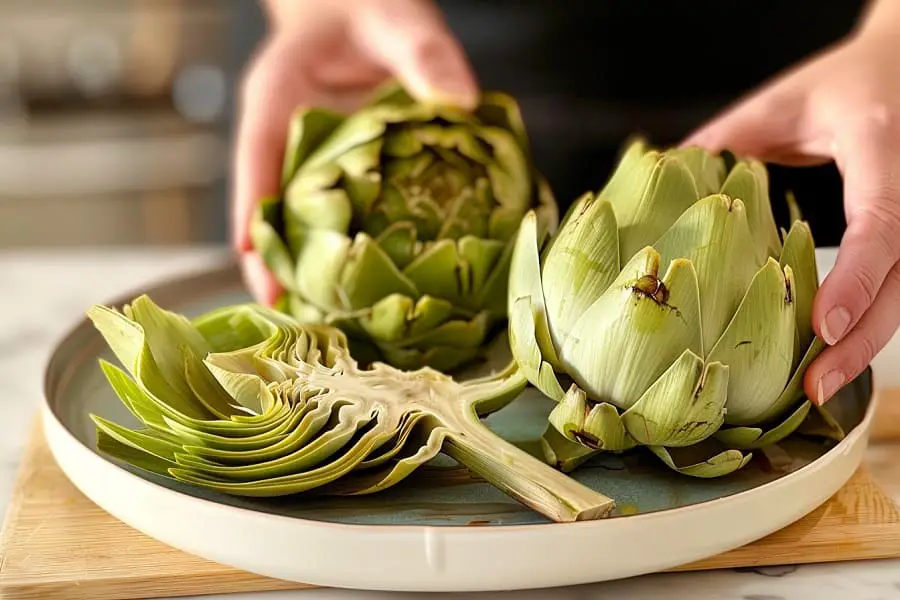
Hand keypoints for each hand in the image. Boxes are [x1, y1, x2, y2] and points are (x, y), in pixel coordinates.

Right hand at [232, 0, 477, 304]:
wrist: (365, 9)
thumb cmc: (371, 9)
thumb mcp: (396, 20)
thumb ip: (424, 54)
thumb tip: (461, 103)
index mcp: (280, 95)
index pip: (257, 155)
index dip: (252, 207)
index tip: (251, 258)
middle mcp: (288, 134)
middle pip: (267, 202)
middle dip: (270, 257)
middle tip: (283, 308)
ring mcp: (312, 157)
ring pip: (296, 216)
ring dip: (303, 264)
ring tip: (318, 316)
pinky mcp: (339, 170)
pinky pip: (334, 212)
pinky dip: (342, 248)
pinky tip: (362, 286)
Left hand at [682, 23, 899, 405]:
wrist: (899, 69)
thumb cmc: (837, 86)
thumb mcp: (778, 105)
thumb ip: (723, 143)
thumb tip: (655, 186)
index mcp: (880, 144)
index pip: (879, 222)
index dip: (852, 278)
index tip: (820, 328)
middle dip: (861, 341)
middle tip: (813, 390)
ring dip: (864, 346)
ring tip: (816, 391)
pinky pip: (897, 289)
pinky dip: (865, 326)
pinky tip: (829, 358)